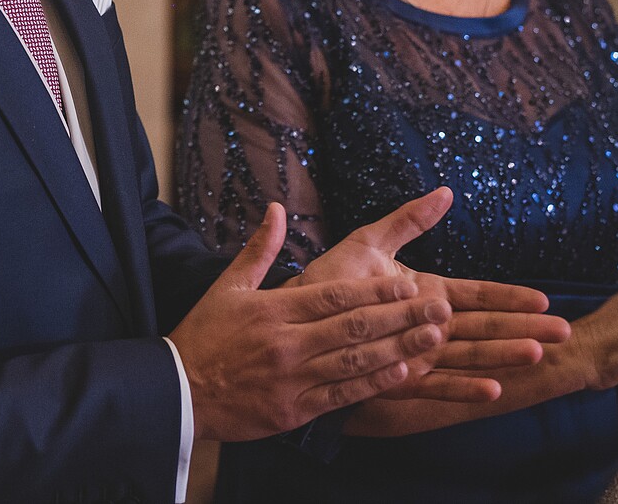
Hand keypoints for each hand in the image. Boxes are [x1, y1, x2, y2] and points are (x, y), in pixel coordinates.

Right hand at [170, 203, 452, 441]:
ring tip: (434, 338)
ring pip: (356, 361)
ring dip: (399, 349)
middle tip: (439, 309)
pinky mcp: (295, 409)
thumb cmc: (204, 335)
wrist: (178, 391)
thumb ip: (258, 248)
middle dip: (401, 317)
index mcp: (274, 310)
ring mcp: (294, 379)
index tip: (409, 284)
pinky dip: (374, 384)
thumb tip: (276, 208)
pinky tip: (403, 373)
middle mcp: (289, 343)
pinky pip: (342, 395)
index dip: (375, 292)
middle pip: (354, 327)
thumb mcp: (227, 286)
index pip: (334, 296)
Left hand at [301, 188, 570, 402]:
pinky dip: (466, 388)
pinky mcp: (399, 378)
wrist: (295, 316)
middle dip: (525, 328)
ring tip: (539, 354)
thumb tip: (445, 192)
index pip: (478, 296)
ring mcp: (417, 353)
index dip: (510, 297)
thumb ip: (409, 220)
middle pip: (485, 327)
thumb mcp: (371, 242)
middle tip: (566, 332)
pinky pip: (438, 385)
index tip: (545, 299)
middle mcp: (428, 327)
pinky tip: (495, 390)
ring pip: (471, 355)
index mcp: (425, 294)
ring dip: (505, 355)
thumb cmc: (329, 281)